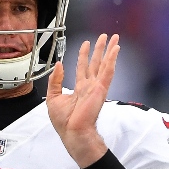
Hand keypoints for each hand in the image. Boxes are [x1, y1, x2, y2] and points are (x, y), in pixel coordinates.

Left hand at [47, 34, 119, 167]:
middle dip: (100, 49)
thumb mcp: (52, 97)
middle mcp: (89, 86)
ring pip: (104, 64)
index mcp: (79, 88)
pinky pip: (108, 72)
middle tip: (104, 37)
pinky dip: (112, 60)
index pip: (82, 67)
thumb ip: (55, 80)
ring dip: (109, 51)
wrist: (72, 132)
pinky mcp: (101, 89)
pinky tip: (116, 50)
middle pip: (96, 63)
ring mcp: (96, 87)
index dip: (84, 55)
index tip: (85, 44)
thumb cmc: (64, 122)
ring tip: (114, 39)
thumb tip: (59, 64)